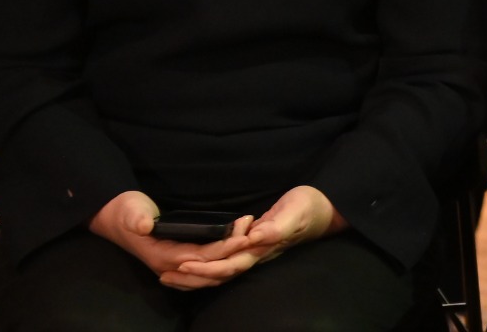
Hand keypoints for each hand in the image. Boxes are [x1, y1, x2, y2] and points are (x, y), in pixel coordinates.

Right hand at [88, 190, 254, 289]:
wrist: (115, 217)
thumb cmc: (125, 212)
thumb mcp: (131, 212)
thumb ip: (138, 219)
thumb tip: (144, 225)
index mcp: (162, 256)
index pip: (200, 257)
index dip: (222, 248)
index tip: (244, 236)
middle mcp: (170, 266)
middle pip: (209, 266)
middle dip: (233, 251)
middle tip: (255, 232)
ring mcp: (174, 265)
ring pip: (209, 271)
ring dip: (230, 257)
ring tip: (251, 236)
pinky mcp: (178, 259)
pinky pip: (205, 267)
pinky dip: (222, 260)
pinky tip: (236, 247)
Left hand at [168, 185, 345, 286]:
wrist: (323, 210)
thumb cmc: (308, 208)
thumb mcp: (293, 212)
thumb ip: (275, 227)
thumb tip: (252, 238)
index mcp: (262, 249)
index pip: (229, 265)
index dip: (205, 268)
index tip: (182, 265)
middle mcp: (255, 256)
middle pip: (220, 275)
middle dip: (193, 278)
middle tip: (163, 274)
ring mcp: (254, 253)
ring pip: (221, 273)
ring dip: (196, 277)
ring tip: (170, 275)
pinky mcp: (253, 247)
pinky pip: (225, 263)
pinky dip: (206, 268)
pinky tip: (193, 264)